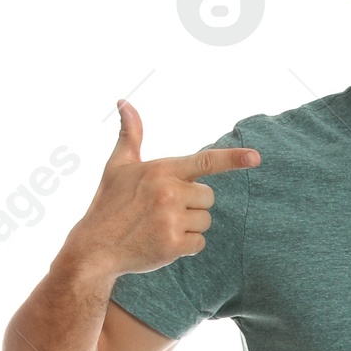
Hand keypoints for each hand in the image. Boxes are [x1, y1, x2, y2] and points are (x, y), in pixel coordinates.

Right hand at [67, 101, 259, 281]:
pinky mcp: (173, 244)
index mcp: (160, 169)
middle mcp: (168, 192)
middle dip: (193, 204)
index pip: (204, 161)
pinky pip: (199, 243)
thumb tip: (124, 101)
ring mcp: (171, 219)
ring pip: (205, 220)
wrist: (95, 248)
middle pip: (208, 196)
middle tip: (165, 210)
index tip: (256, 157)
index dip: (233, 159)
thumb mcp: (118, 165)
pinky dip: (186, 246)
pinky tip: (164, 242)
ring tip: (162, 226)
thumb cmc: (108, 204)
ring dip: (190, 226)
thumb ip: (130, 134)